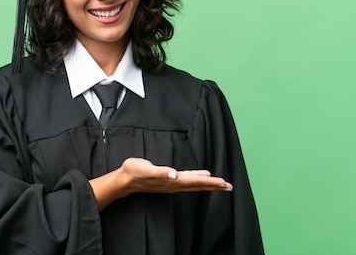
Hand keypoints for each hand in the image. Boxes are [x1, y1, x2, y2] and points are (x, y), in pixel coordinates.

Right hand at [89, 157, 231, 210]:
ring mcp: (172, 183)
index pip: (194, 182)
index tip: (222, 183)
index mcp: (171, 181)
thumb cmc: (134, 172)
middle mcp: (174, 184)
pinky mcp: (168, 180)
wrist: (125, 179)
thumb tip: (174, 175)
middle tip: (230, 186)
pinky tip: (202, 176)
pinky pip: (187, 180)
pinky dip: (197, 178)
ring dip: (208, 184)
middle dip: (214, 185)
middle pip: (198, 185)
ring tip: (221, 183)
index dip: (209, 182)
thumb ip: (160, 172)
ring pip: (194, 184)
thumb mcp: (146, 169)